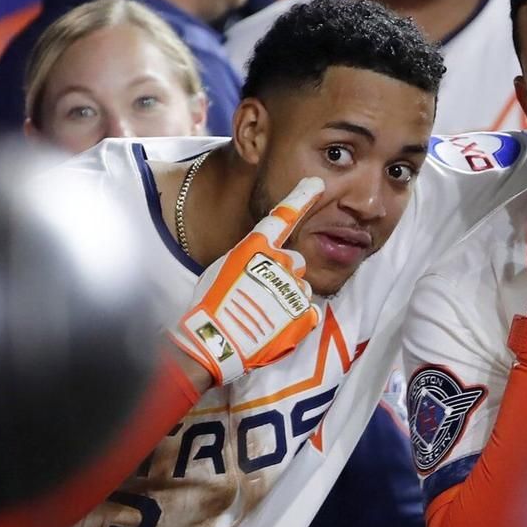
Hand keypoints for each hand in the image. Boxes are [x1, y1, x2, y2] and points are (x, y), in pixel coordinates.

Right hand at [169, 177, 324, 386]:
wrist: (215, 343)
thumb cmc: (209, 305)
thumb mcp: (221, 269)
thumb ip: (247, 258)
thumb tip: (259, 261)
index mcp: (256, 247)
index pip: (283, 216)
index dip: (301, 197)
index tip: (317, 184)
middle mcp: (280, 262)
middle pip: (295, 259)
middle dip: (284, 271)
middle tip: (262, 292)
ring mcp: (294, 288)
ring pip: (301, 285)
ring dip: (288, 295)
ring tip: (265, 313)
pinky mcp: (304, 314)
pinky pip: (307, 309)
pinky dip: (295, 317)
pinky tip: (275, 326)